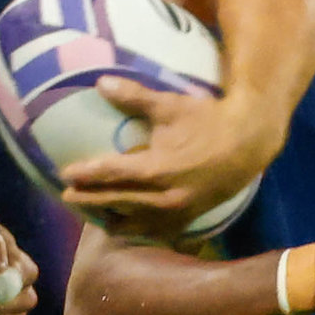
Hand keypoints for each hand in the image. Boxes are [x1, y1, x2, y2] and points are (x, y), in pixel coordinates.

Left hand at [56, 79, 277, 236]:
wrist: (249, 143)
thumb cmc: (208, 121)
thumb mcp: (170, 106)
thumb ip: (134, 97)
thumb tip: (101, 83)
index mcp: (156, 170)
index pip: (110, 174)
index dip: (85, 175)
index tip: (65, 174)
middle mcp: (163, 198)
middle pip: (115, 203)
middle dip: (89, 200)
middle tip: (68, 196)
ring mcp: (176, 213)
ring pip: (133, 224)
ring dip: (111, 219)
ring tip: (94, 214)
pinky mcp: (188, 220)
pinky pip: (154, 231)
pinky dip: (137, 228)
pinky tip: (127, 223)